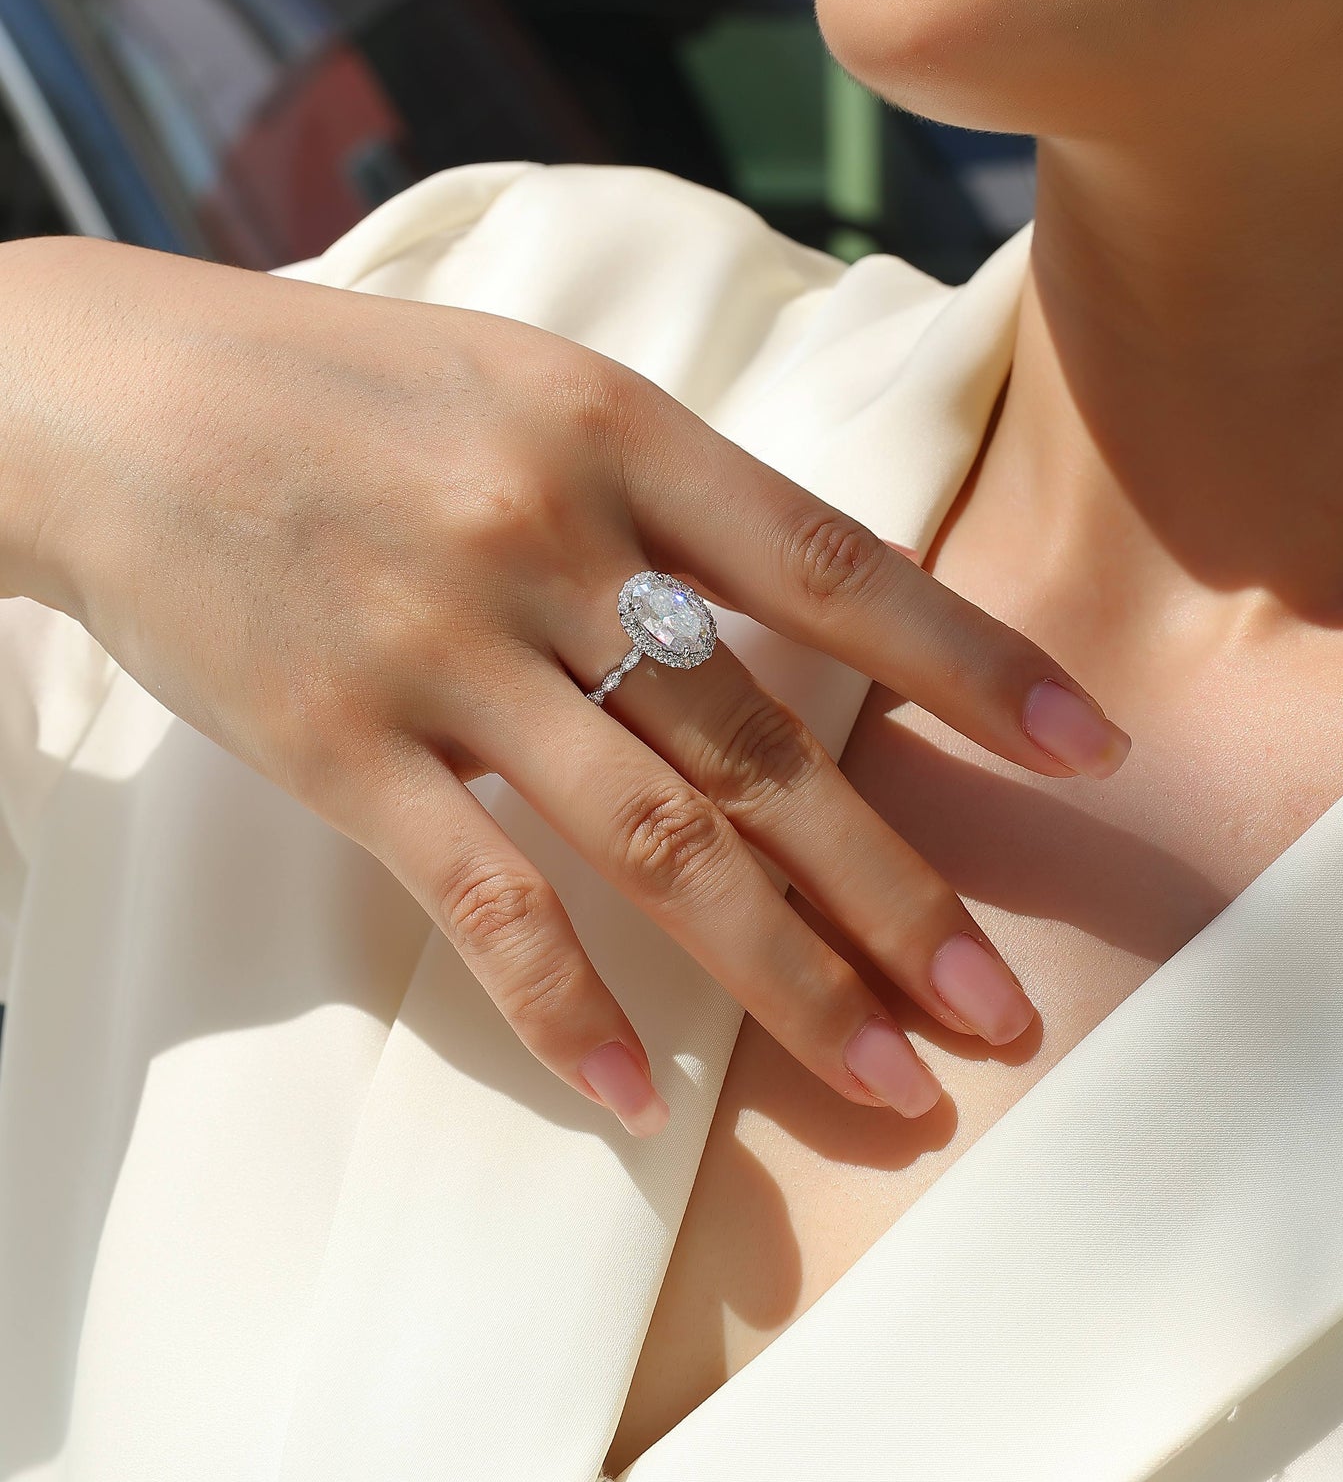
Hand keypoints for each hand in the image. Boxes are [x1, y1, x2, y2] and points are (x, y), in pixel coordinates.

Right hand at [0, 235, 1129, 1134]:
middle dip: (898, 890)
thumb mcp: (534, 387)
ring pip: (652, 841)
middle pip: (767, 745)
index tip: (1086, 751)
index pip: (836, 565)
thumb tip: (818, 604)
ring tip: (882, 1074)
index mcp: (617, 435)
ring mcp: (445, 649)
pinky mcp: (337, 742)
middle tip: (1002, 1007)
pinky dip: (560, 1000)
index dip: (975, 665)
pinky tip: (626, 1094)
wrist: (117, 397)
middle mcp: (550, 543)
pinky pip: (475, 896)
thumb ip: (671, 493)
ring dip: (780, 974)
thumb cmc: (348, 390)